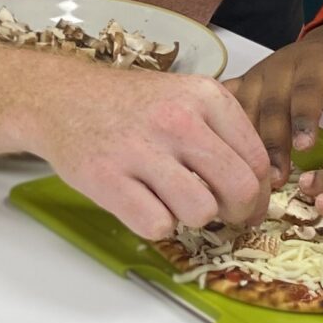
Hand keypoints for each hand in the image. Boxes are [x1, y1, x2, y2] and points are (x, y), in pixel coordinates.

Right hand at [23, 62, 272, 240]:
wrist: (62, 98)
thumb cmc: (129, 105)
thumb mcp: (184, 97)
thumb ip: (222, 133)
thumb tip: (259, 186)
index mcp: (204, 97)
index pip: (257, 160)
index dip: (259, 193)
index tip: (247, 204)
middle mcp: (176, 120)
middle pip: (239, 190)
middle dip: (236, 213)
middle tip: (221, 215)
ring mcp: (140, 149)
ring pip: (201, 212)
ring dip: (191, 218)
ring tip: (172, 201)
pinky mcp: (106, 178)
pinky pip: (157, 226)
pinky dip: (154, 225)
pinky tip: (143, 204)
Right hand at [226, 18, 322, 175]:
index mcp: (314, 64)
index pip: (306, 91)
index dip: (303, 118)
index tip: (304, 149)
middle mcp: (279, 67)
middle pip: (271, 105)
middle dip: (272, 143)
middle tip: (276, 178)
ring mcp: (256, 75)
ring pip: (244, 108)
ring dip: (244, 142)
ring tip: (250, 177)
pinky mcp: (242, 83)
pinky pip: (224, 102)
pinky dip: (216, 122)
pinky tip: (214, 148)